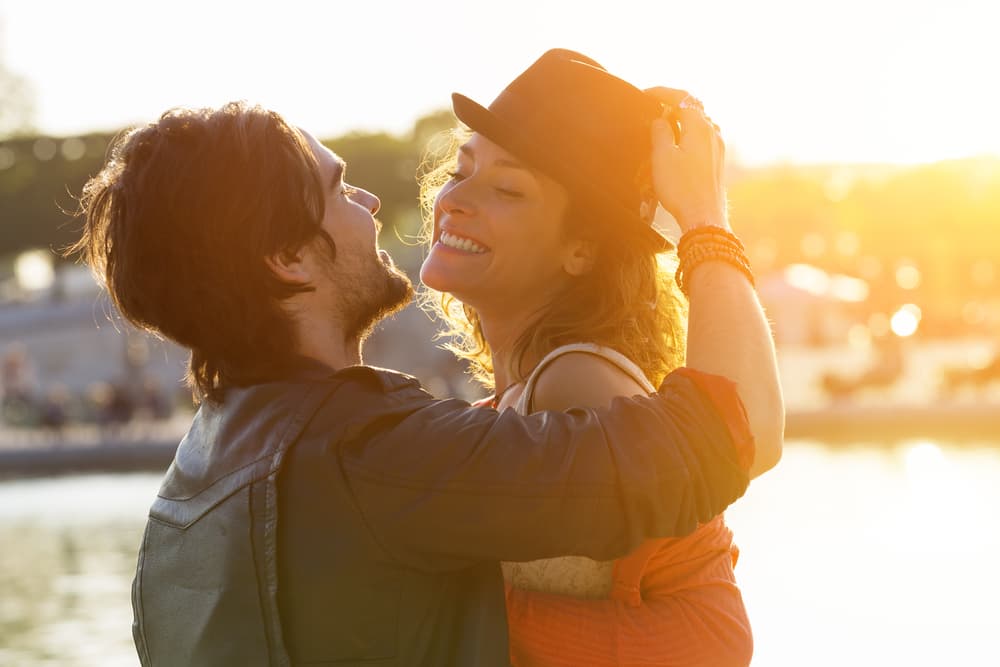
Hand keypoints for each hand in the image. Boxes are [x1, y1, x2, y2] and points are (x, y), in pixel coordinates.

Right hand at [645, 87, 729, 231]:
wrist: (703, 217)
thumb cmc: (681, 188)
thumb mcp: (662, 157)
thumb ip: (660, 132)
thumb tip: (660, 120)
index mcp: (700, 127)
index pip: (681, 98)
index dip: (661, 93)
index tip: (644, 94)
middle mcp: (713, 132)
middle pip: (693, 108)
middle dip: (672, 104)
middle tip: (652, 108)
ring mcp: (719, 146)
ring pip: (699, 122)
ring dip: (681, 120)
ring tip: (664, 126)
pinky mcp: (718, 160)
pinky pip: (703, 137)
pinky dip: (689, 133)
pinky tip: (679, 145)